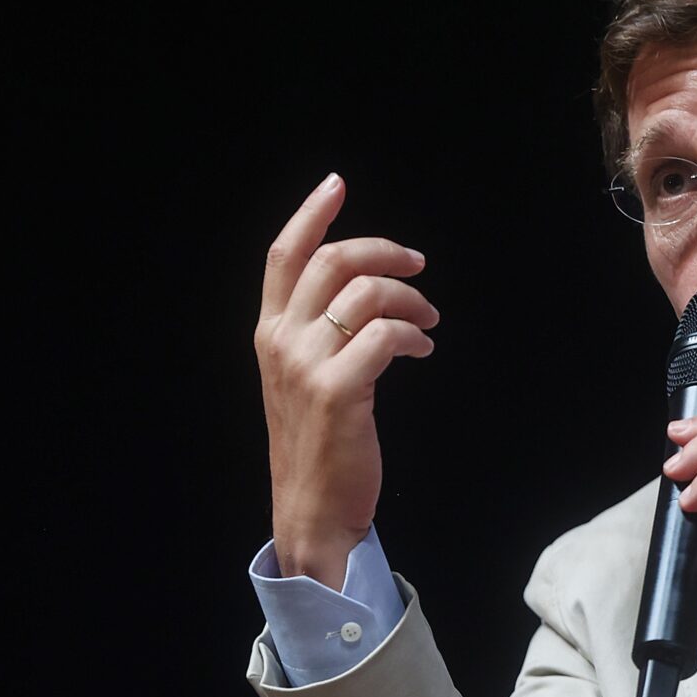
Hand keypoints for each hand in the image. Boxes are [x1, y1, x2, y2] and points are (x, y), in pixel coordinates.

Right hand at [255, 174, 438, 587]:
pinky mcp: (339, 392)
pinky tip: (423, 348)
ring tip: (427, 319)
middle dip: (385, 252)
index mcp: (269, 334)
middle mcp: (281, 342)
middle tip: (418, 265)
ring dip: (410, 298)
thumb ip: (316, 333)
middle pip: (334, 261)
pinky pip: (386, 336)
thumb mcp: (302, 379)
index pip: (283, 256)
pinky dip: (413, 334)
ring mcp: (307, 366)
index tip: (337, 185)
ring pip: (365, 294)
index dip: (311, 213)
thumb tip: (361, 290)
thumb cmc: (317, 446)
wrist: (312, 512)